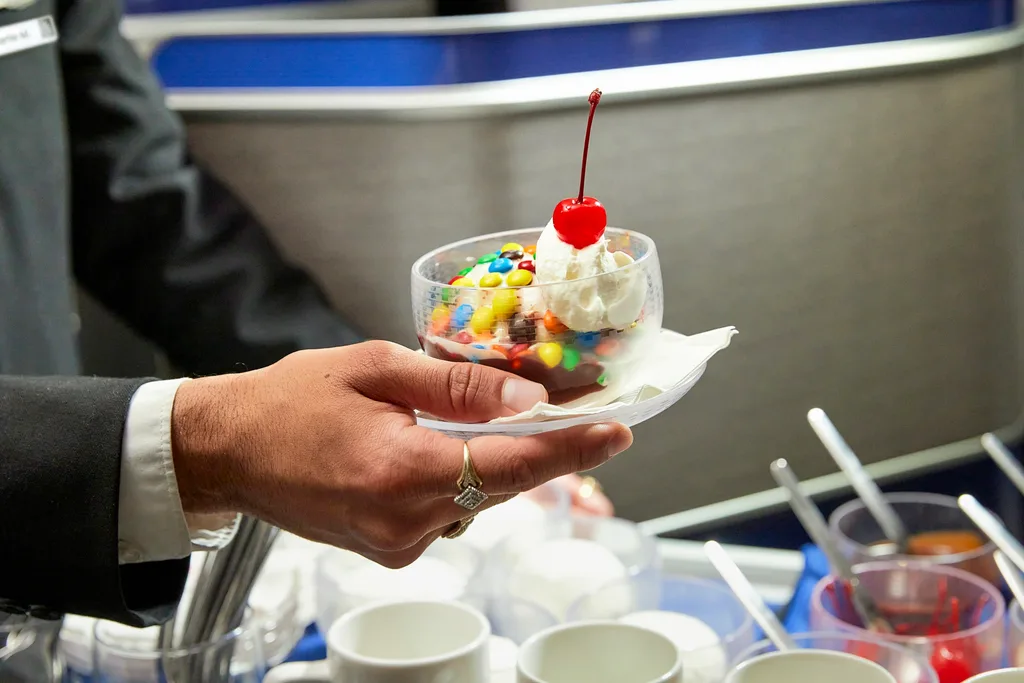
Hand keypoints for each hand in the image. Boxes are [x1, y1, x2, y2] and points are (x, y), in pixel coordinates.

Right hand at [170, 341, 632, 567]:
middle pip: (502, 483)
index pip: (513, 464)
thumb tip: (528, 397)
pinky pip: (448, 510)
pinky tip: (433, 446)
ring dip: (489, 458)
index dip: (572, 449)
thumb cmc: (291, 401)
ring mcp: (397, 543)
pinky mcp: (390, 548)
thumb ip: (458, 385)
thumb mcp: (376, 369)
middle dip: (535, 445)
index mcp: (401, 471)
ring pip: (478, 497)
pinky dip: (457, 476)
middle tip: (564, 407)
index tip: (618, 433)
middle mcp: (405, 521)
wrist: (228, 451)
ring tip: (468, 416)